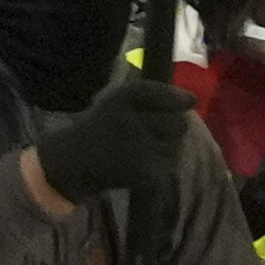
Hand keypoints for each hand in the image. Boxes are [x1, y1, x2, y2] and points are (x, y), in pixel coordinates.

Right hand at [24, 70, 200, 211]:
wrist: (71, 163)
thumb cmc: (95, 130)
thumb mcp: (111, 105)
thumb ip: (144, 102)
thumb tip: (188, 100)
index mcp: (117, 100)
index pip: (153, 93)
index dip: (175, 95)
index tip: (193, 99)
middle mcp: (129, 121)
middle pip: (175, 122)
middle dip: (177, 125)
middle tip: (168, 129)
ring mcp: (139, 148)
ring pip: (176, 145)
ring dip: (171, 145)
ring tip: (151, 147)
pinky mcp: (146, 171)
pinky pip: (168, 164)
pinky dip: (163, 163)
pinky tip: (146, 162)